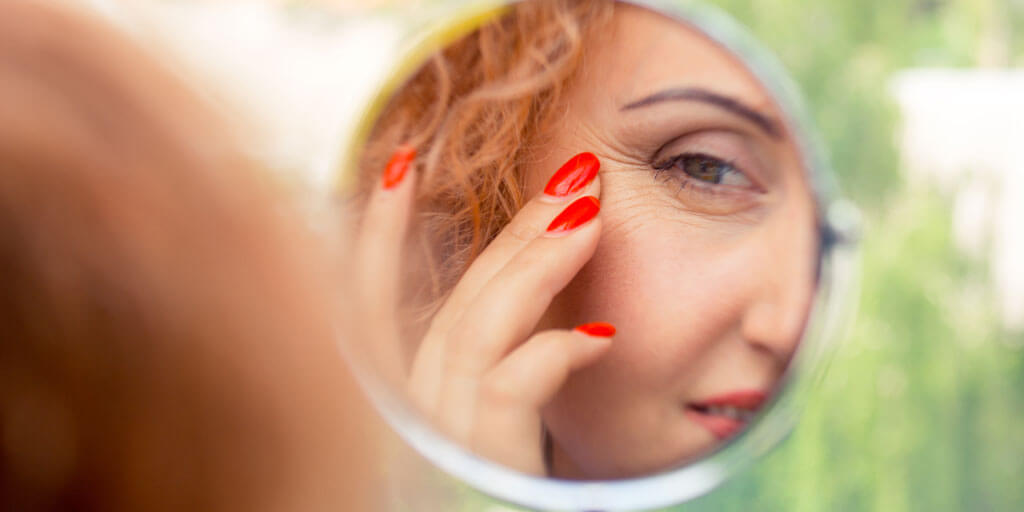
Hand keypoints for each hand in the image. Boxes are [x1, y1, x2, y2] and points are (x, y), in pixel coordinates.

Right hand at [351, 147, 614, 474]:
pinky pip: (507, 388)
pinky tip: (599, 333)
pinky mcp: (477, 458)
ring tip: (588, 217)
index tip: (399, 161)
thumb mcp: (485, 421)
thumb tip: (536, 295)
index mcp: (405, 398)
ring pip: (476, 328)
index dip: (380, 232)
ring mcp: (436, 435)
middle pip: (451, 302)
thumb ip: (488, 361)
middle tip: (573, 178)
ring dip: (534, 264)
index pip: (371, 302)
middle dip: (511, 232)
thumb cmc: (500, 493)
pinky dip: (552, 353)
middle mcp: (407, 412)